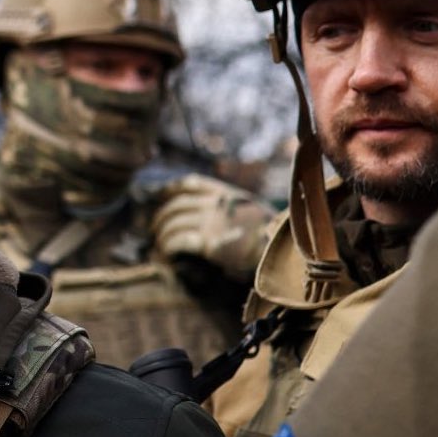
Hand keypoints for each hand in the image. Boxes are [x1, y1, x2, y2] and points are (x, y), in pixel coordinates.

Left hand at [150, 175, 275, 280]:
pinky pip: (178, 240)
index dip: (170, 188)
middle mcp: (215, 204)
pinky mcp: (208, 243)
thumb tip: (216, 214)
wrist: (283, 250)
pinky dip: (168, 246)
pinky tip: (166, 252)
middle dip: (161, 217)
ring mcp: (211, 222)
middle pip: (176, 206)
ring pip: (173, 223)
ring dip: (162, 234)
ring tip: (159, 244)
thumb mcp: (253, 210)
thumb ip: (233, 208)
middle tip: (154, 228)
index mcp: (226, 194)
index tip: (159, 195)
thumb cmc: (272, 235)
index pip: (190, 183)